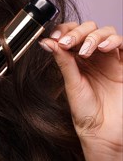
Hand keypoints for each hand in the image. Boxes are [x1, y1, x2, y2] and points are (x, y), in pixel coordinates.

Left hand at [39, 21, 122, 160]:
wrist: (102, 132)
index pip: (72, 33)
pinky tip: (104, 48)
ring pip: (106, 32)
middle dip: (78, 32)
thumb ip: (63, 61)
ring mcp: (110, 59)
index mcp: (77, 59)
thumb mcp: (70, 83)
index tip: (56, 37)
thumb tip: (46, 41)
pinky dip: (113, 41)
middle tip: (68, 43)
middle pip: (89, 28)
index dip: (65, 30)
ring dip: (94, 36)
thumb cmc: (86, 112)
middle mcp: (94, 56)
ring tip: (85, 50)